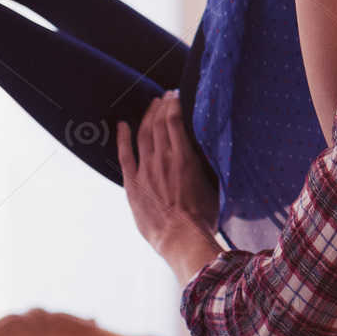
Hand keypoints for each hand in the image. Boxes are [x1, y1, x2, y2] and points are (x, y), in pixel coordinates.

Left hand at [118, 92, 220, 281]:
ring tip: (151, 106)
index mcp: (185, 158)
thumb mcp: (213, 186)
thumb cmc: (202, 218)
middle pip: (159, 124)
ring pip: (143, 134)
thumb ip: (208, 167)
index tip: (175, 96)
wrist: (181, 239)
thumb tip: (212, 154)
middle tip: (164, 97)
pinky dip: (123, 138)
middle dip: (161, 106)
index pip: (175, 121)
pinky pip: (125, 154)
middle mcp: (163, 159)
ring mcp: (146, 170)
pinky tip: (122, 126)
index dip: (174, 105)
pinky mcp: (133, 183)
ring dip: (147, 117)